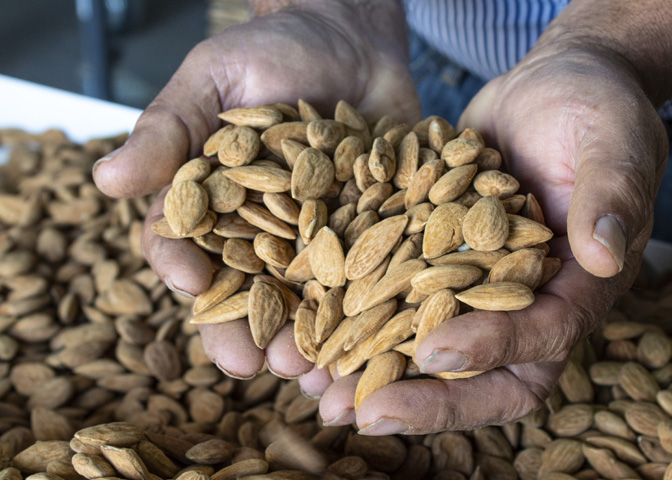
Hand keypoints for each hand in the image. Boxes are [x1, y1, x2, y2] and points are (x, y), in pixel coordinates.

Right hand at [93, 0, 419, 380]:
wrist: (352, 36)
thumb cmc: (272, 50)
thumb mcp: (214, 77)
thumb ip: (169, 129)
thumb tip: (104, 179)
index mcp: (216, 206)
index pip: (190, 248)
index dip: (186, 271)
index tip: (191, 288)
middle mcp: (266, 232)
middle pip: (250, 292)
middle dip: (249, 329)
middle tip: (253, 363)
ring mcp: (321, 237)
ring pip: (308, 301)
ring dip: (308, 339)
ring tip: (311, 370)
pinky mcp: (372, 232)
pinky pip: (369, 279)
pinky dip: (370, 313)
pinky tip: (372, 345)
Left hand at [317, 45, 667, 433]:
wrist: (548, 88)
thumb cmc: (595, 108)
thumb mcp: (612, 142)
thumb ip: (611, 194)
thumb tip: (603, 255)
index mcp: (582, 284)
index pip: (546, 334)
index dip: (494, 347)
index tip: (434, 351)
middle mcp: (531, 300)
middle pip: (489, 373)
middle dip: (431, 400)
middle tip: (365, 413)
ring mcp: (481, 285)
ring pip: (436, 350)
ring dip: (383, 375)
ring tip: (320, 391)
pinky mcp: (442, 259)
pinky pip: (403, 301)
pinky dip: (363, 319)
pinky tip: (314, 327)